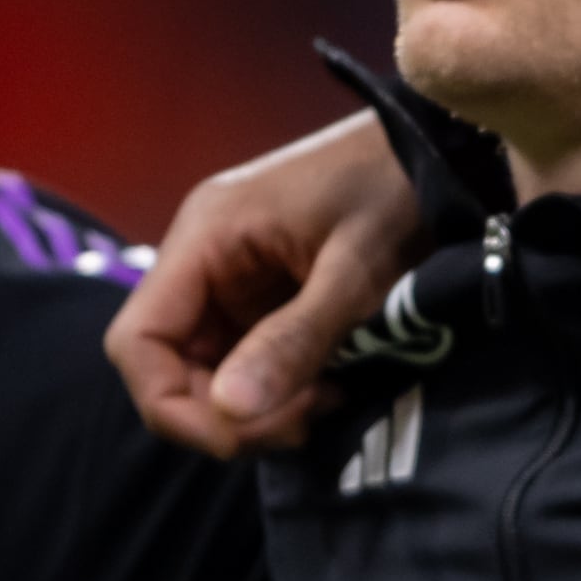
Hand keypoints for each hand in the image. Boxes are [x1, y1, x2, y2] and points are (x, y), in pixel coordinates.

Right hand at [106, 117, 428, 458]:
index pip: (136, 341)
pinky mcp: (265, 293)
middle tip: (304, 422)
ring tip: (325, 403)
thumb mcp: (355, 270)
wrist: (444, 150)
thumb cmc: (399, 191)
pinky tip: (329, 388)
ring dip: (257, 407)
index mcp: (204, 237)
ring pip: (209, 370)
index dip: (172, 403)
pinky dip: (280, 388)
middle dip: (225, 412)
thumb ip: (293, 340)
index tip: (241, 430)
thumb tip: (228, 412)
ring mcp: (232, 276)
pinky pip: (247, 356)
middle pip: (168, 365)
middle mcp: (203, 258)